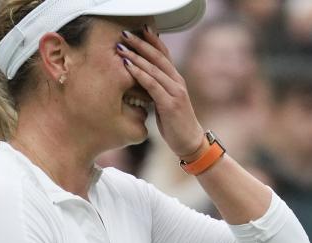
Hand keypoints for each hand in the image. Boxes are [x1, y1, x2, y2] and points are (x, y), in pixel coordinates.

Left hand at [116, 27, 205, 159]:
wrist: (190, 143)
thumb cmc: (175, 124)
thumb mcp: (166, 102)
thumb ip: (157, 89)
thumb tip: (141, 80)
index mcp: (176, 80)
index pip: (164, 55)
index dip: (152, 40)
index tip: (138, 29)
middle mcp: (178, 82)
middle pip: (159, 57)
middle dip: (141, 43)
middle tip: (125, 32)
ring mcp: (175, 92)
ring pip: (154, 68)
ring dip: (136, 56)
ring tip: (122, 47)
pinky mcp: (170, 104)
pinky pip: (152, 85)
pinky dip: (139, 74)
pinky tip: (127, 66)